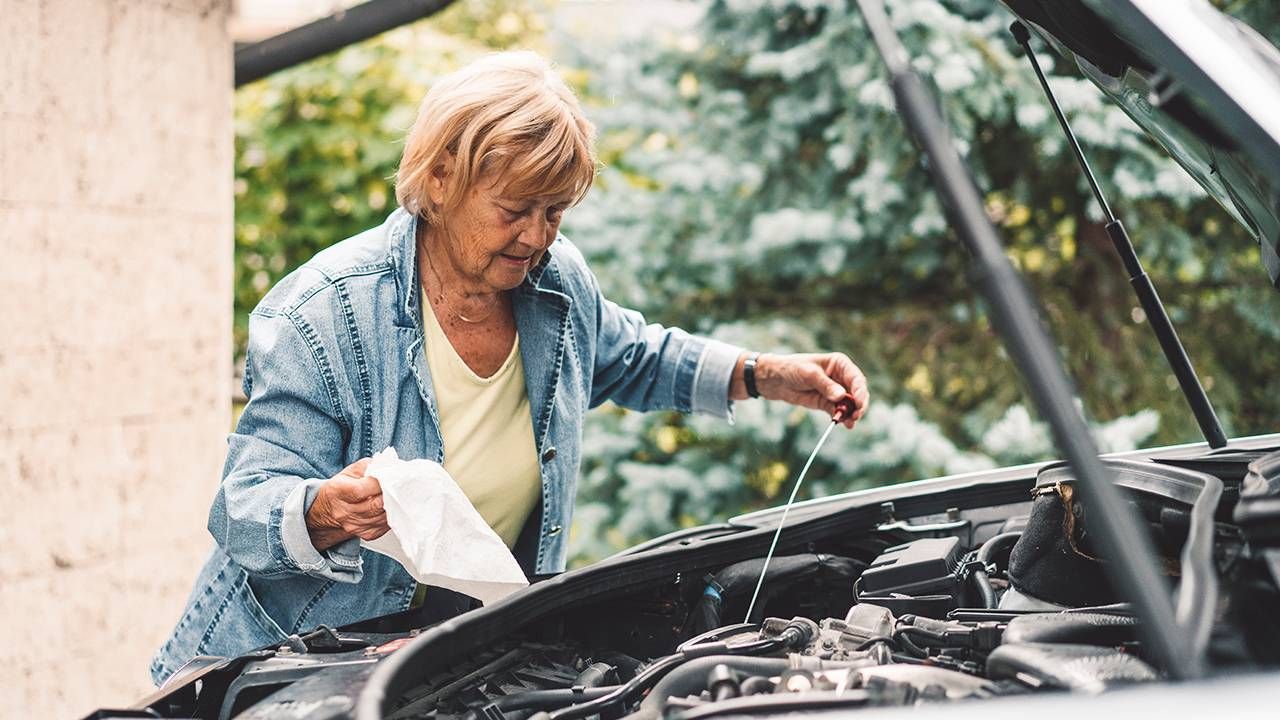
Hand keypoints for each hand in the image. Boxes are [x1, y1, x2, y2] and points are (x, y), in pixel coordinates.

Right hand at [305, 458, 387, 550]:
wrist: (328, 511)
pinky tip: (389, 506)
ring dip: (394, 505)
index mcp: (338, 492)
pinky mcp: (367, 534)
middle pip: (376, 505)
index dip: (378, 483)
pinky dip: (392, 515)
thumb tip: (389, 467)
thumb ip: (369, 466)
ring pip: (384, 515)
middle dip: (390, 494)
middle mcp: (344, 512)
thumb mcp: (350, 471)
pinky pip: (386, 524)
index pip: (361, 490)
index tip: (389, 476)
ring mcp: (356, 525)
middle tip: (398, 485)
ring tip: (395, 494)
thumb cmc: (341, 488)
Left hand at [733, 352, 869, 428]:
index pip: (856, 378)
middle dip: (858, 405)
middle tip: (856, 415)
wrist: (773, 379)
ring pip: (849, 404)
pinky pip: (838, 411)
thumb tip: (841, 396)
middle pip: (856, 392)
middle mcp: (840, 377)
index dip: (860, 391)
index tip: (859, 403)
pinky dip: (842, 418)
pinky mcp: (826, 402)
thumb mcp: (808, 374)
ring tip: (850, 422)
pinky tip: (844, 424)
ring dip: (851, 413)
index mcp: (839, 364)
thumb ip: (825, 385)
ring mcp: (834, 391)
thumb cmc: (791, 368)